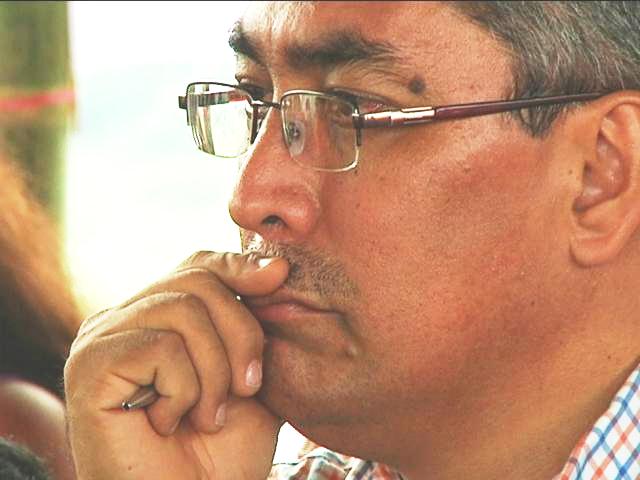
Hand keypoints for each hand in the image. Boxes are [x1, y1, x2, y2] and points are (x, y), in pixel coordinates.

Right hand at [64, 252, 288, 479]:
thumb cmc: (221, 453)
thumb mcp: (253, 378)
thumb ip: (258, 325)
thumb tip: (277, 264)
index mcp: (157, 318)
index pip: (197, 266)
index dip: (239, 267)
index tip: (281, 276)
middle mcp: (123, 319)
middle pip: (196, 280)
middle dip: (241, 332)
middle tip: (248, 387)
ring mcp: (101, 339)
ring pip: (182, 311)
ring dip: (215, 373)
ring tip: (208, 417)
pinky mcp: (89, 365)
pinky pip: (161, 347)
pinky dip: (184, 391)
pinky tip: (167, 423)